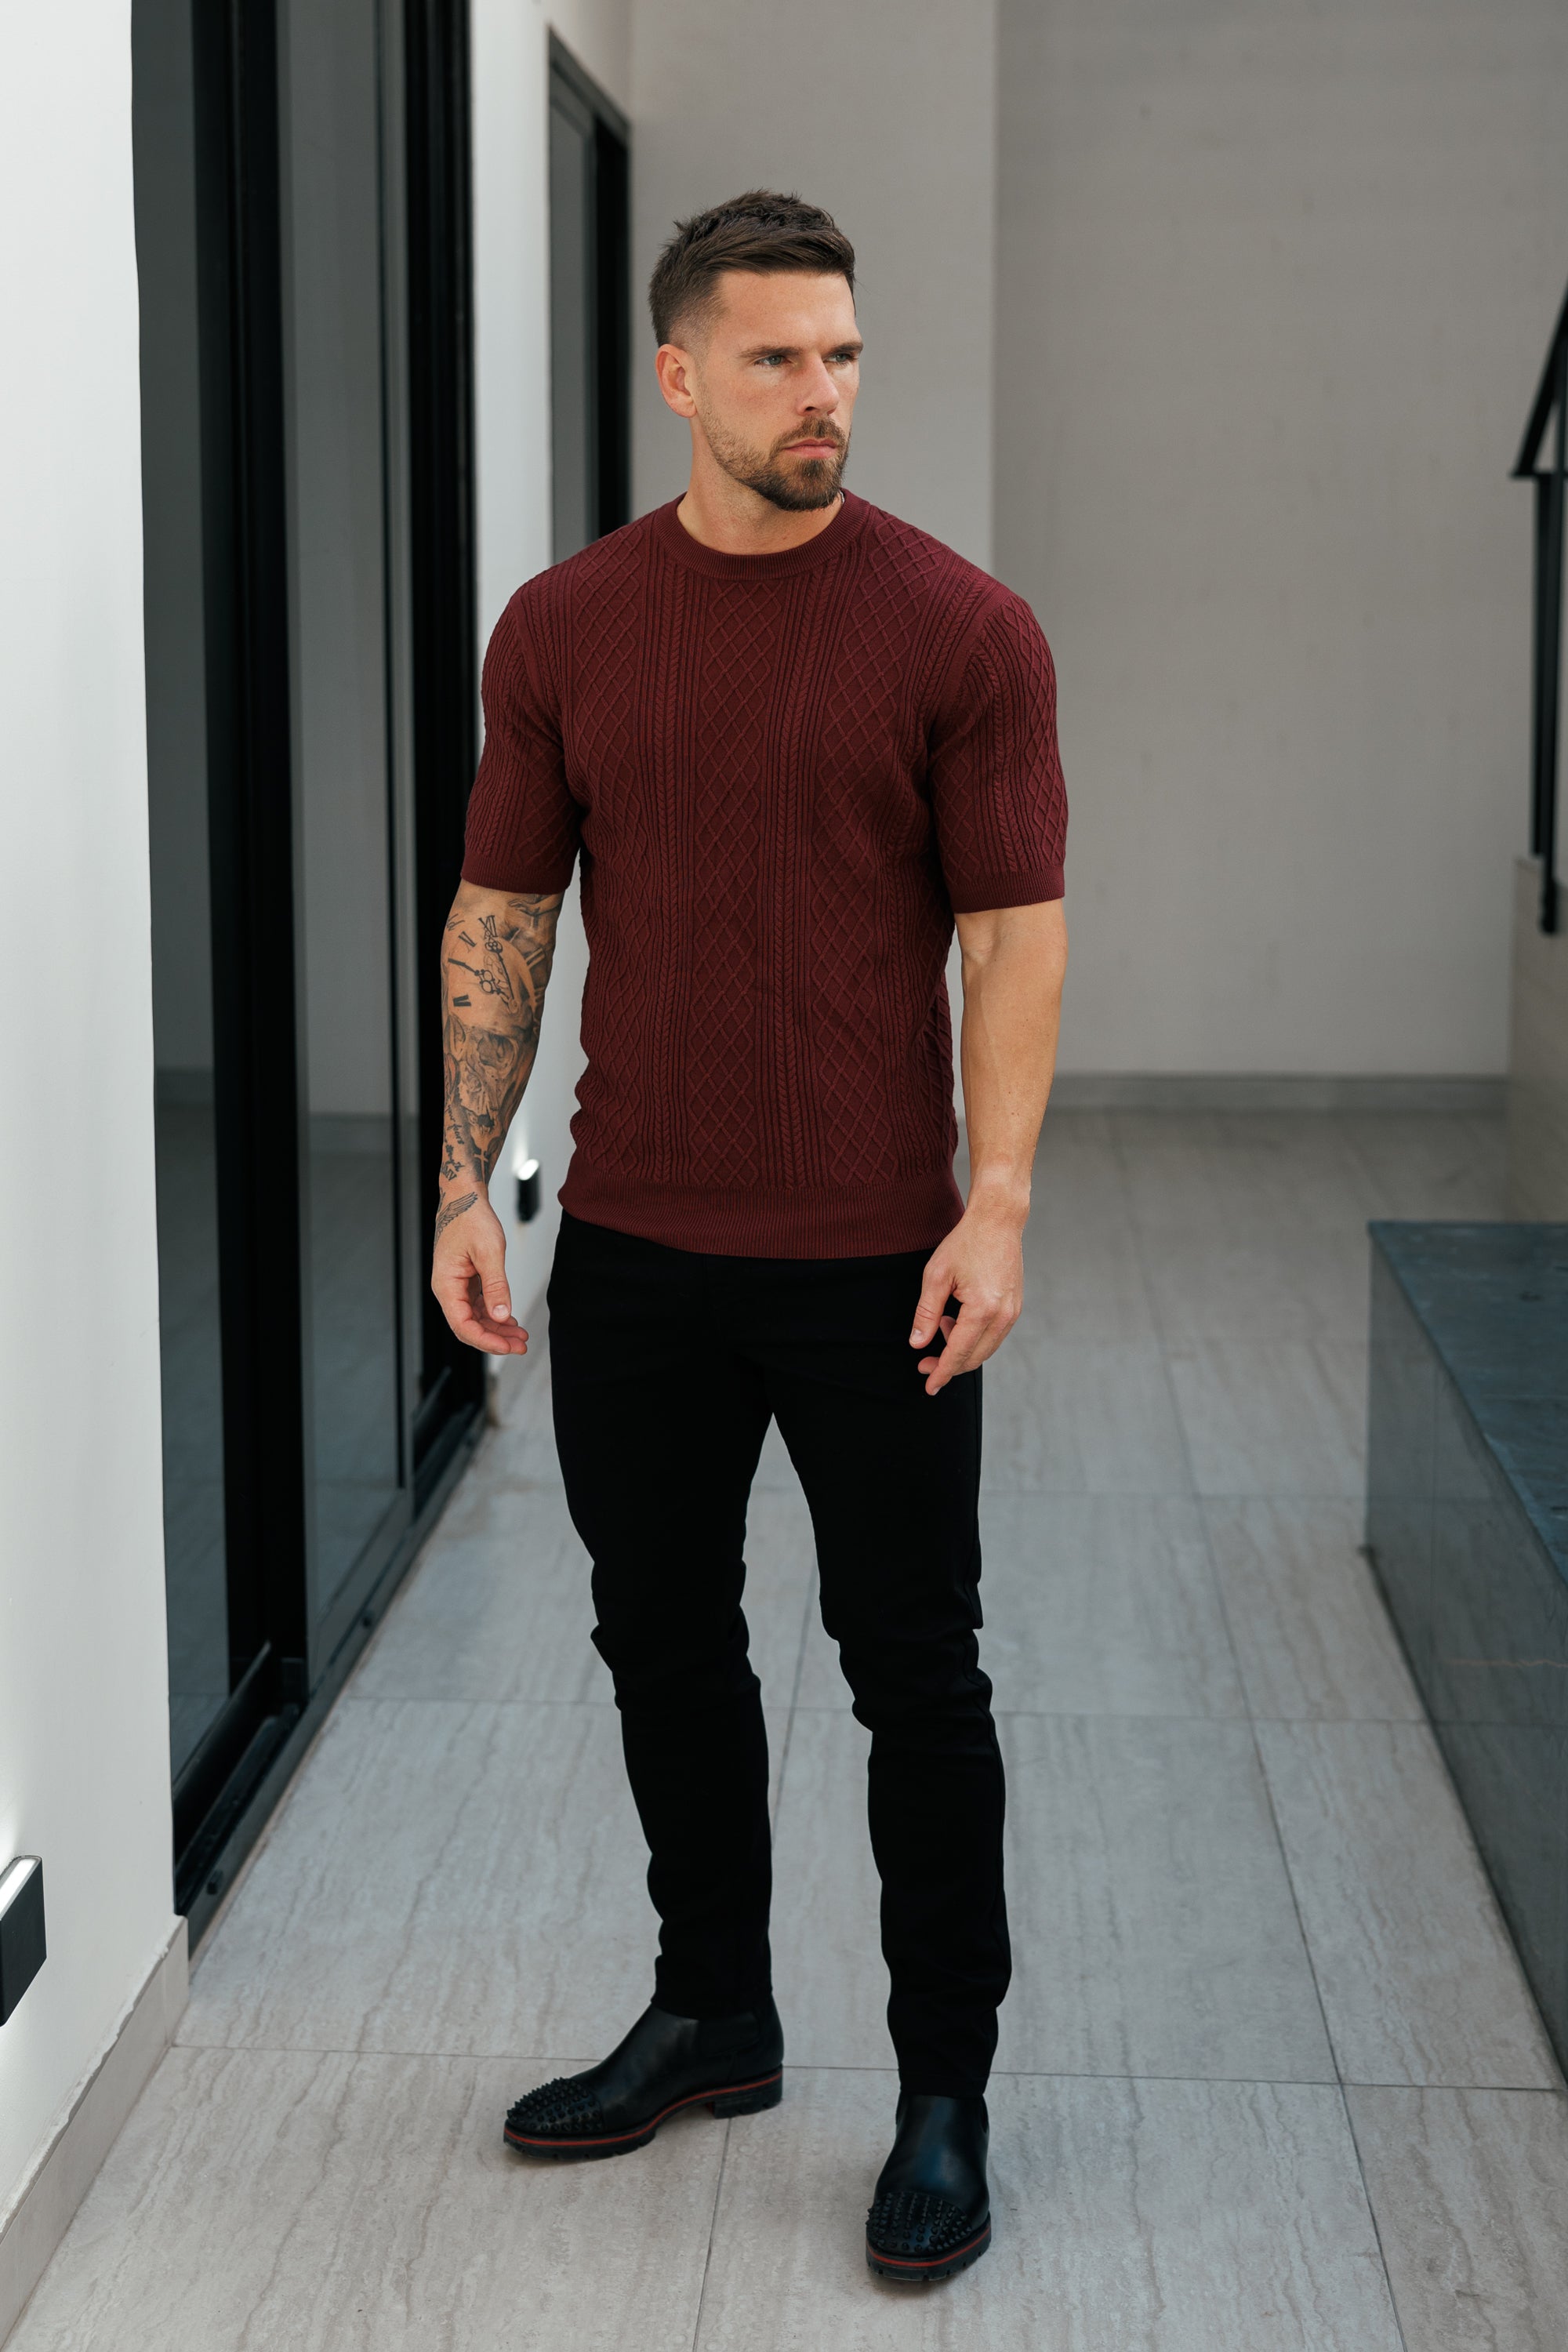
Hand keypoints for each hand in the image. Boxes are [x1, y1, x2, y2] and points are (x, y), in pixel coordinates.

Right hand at [430, 1190, 529, 1356]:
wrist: (464, 1199)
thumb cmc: (471, 1219)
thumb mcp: (489, 1252)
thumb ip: (496, 1286)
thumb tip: (501, 1316)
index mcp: (446, 1285)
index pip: (462, 1325)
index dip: (485, 1340)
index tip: (507, 1347)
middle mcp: (448, 1290)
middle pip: (469, 1326)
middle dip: (495, 1339)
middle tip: (521, 1346)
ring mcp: (457, 1287)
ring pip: (476, 1319)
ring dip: (497, 1329)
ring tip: (521, 1336)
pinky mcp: (467, 1282)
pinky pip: (479, 1306)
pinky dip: (496, 1315)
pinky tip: (511, 1321)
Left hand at [909, 1200, 1025, 1394]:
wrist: (998, 1221)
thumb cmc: (965, 1243)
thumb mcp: (936, 1275)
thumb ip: (925, 1313)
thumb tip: (917, 1344)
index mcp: (982, 1310)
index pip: (958, 1354)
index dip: (941, 1373)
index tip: (929, 1387)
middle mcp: (1003, 1316)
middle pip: (974, 1358)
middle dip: (948, 1365)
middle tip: (923, 1363)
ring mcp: (1013, 1313)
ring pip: (985, 1349)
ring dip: (960, 1349)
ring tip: (940, 1325)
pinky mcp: (1015, 1307)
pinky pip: (993, 1335)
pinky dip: (973, 1337)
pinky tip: (955, 1319)